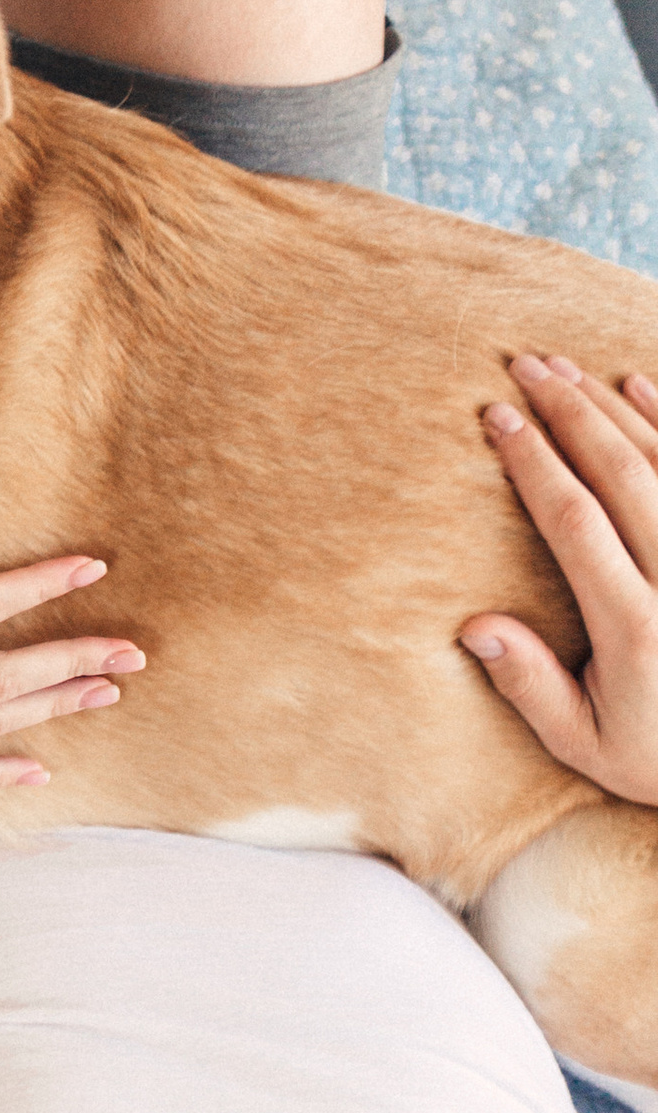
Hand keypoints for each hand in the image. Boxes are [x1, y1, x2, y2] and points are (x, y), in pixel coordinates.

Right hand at [463, 358, 657, 806]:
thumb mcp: (588, 745)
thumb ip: (532, 686)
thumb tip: (474, 625)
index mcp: (637, 628)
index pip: (576, 523)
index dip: (534, 464)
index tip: (496, 419)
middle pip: (623, 474)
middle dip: (568, 414)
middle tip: (522, 366)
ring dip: (613, 408)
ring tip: (564, 368)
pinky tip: (636, 387)